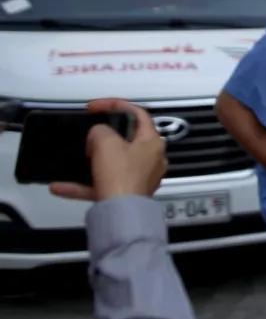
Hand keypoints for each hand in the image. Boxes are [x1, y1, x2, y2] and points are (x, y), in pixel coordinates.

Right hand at [50, 99, 166, 202]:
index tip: (94, 106)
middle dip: (105, 134)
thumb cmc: (119, 175)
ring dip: (94, 160)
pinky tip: (60, 186)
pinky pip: (102, 184)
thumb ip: (100, 131)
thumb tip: (99, 135)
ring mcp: (140, 178)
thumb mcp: (105, 142)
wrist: (120, 213)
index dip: (116, 104)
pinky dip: (83, 184)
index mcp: (152, 142)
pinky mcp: (127, 194)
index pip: (138, 113)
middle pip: (128, 139)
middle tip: (89, 132)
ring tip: (79, 156)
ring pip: (114, 163)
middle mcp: (152, 159)